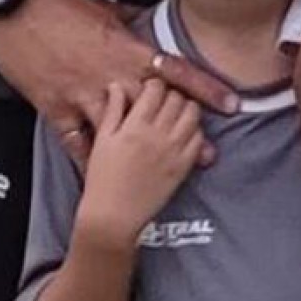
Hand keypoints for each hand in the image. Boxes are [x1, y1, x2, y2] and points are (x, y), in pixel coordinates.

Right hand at [0, 0, 235, 162]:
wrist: (13, 5)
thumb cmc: (60, 1)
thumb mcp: (106, 7)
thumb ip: (131, 22)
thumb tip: (147, 24)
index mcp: (127, 48)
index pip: (175, 71)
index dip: (205, 89)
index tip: (231, 104)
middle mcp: (110, 76)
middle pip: (155, 110)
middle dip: (182, 133)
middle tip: (208, 155)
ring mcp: (82, 94)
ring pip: (120, 131)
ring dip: (141, 154)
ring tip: (161, 176)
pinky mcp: (53, 107)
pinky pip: (75, 141)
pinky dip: (87, 160)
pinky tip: (99, 178)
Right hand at [74, 81, 203, 247]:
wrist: (112, 216)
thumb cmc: (102, 178)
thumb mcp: (102, 140)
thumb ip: (113, 110)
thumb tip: (116, 85)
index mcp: (134, 125)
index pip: (155, 89)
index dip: (155, 84)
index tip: (152, 88)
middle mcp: (156, 134)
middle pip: (176, 98)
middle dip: (173, 93)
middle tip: (167, 99)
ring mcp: (173, 150)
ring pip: (192, 114)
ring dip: (187, 107)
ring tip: (178, 112)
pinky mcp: (183, 166)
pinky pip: (199, 138)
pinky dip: (195, 129)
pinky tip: (184, 131)